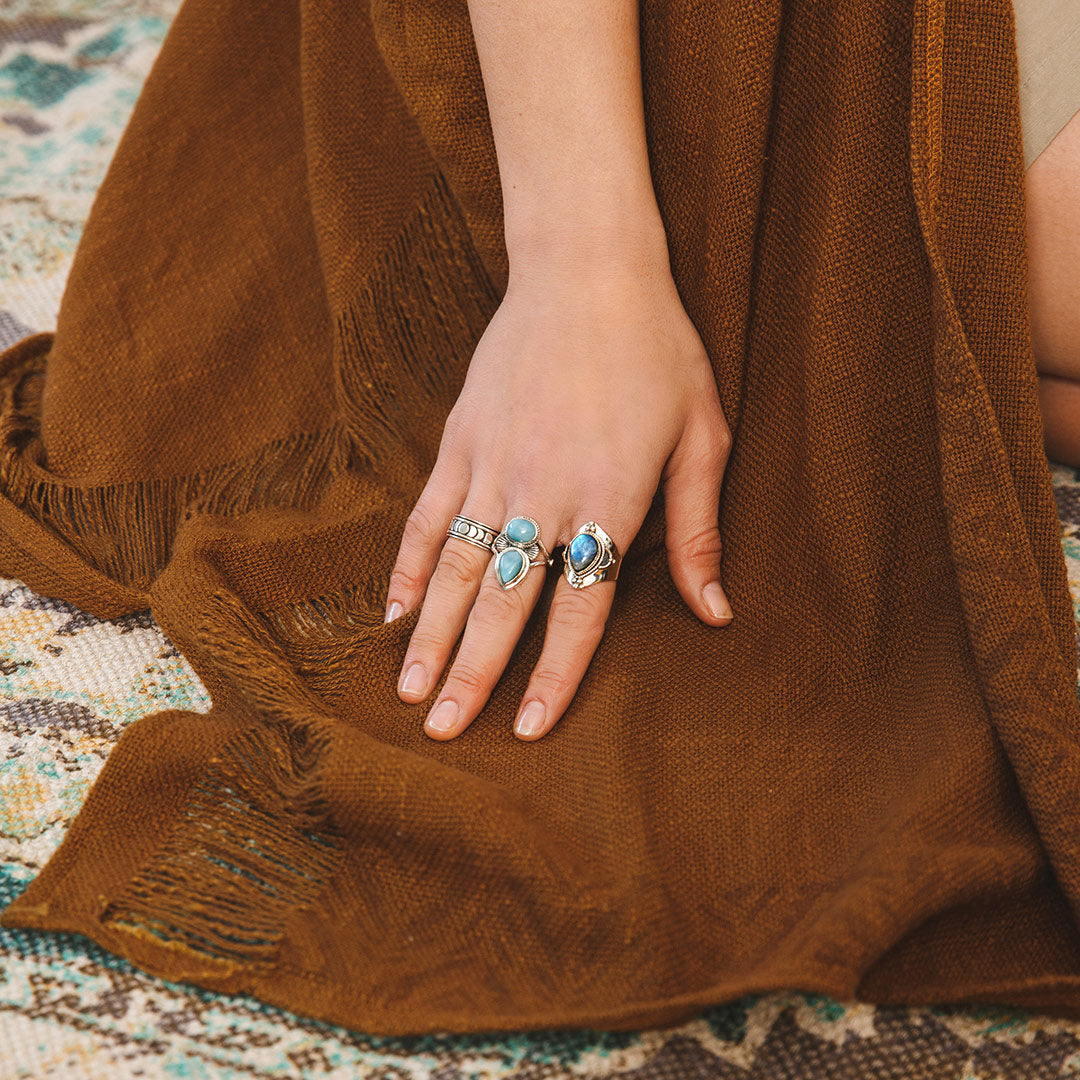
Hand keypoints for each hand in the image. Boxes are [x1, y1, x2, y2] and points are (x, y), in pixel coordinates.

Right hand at [384, 248, 733, 740]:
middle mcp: (543, 493)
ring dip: (430, 635)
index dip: (554, 674)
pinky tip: (392, 611)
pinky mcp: (458, 441)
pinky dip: (407, 567)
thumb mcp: (701, 436)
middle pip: (502, 601)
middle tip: (444, 732)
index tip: (527, 728)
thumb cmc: (658, 351)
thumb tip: (716, 612)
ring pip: (453, 567)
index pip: (580, 608)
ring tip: (410, 691)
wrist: (588, 269)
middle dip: (473, 673)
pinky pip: (425, 515)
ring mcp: (492, 466)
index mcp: (609, 499)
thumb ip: (699, 530)